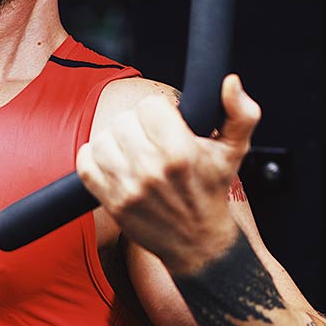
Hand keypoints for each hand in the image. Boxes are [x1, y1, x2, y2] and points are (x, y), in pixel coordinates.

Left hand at [75, 74, 259, 275]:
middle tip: (149, 138)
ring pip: (101, 139)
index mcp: (180, 153)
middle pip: (124, 120)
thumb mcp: (235, 151)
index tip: (165, 122)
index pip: (149, 105)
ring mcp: (128, 188)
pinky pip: (84, 165)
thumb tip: (230, 83)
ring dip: (114, 141)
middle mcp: (151, 170)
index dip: (158, 110)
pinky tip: (113, 161)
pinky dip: (93, 158)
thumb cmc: (211, 192)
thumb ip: (240, 113)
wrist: (197, 242)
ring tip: (132, 150)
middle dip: (137, 125)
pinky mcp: (111, 202)